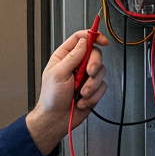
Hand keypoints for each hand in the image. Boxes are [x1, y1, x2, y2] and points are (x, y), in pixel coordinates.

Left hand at [25, 27, 108, 153]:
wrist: (56, 119)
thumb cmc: (51, 97)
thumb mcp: (59, 73)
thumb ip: (73, 56)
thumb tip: (84, 41)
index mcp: (64, 57)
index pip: (81, 39)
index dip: (93, 36)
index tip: (103, 40)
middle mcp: (75, 65)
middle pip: (95, 54)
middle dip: (94, 64)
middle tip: (88, 73)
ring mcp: (85, 77)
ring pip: (100, 71)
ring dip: (91, 85)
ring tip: (80, 93)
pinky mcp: (92, 89)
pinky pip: (102, 86)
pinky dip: (93, 96)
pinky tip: (82, 100)